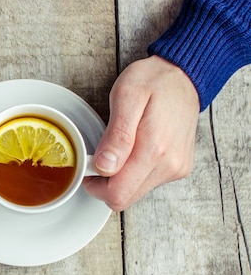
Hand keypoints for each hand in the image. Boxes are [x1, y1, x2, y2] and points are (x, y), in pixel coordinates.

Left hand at [82, 55, 199, 210]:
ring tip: (120, 149)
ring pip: (135, 193)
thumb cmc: (153, 81)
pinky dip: (134, 173)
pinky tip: (134, 151)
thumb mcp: (126, 96)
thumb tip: (105, 167)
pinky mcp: (179, 168)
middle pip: (125, 198)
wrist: (183, 75)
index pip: (117, 194)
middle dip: (104, 184)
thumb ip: (116, 135)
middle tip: (101, 157)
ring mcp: (176, 168)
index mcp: (154, 149)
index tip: (89, 165)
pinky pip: (147, 183)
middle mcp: (169, 164)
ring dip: (119, 179)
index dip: (95, 185)